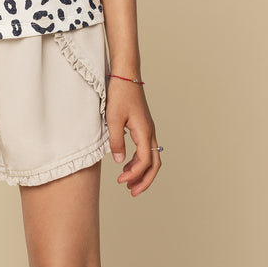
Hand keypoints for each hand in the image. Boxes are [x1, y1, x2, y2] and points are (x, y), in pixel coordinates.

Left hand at [105, 80, 161, 196]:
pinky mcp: (143, 125)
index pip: (144, 162)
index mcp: (144, 132)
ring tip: (128, 181)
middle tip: (132, 192)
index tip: (121, 180)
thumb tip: (120, 162)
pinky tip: (127, 163)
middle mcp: (150, 132)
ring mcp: (148, 128)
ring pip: (151, 157)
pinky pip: (146, 148)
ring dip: (142, 172)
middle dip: (145, 180)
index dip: (134, 175)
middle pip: (154, 164)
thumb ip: (117, 141)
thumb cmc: (119, 94)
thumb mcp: (113, 118)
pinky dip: (139, 160)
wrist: (125, 74)